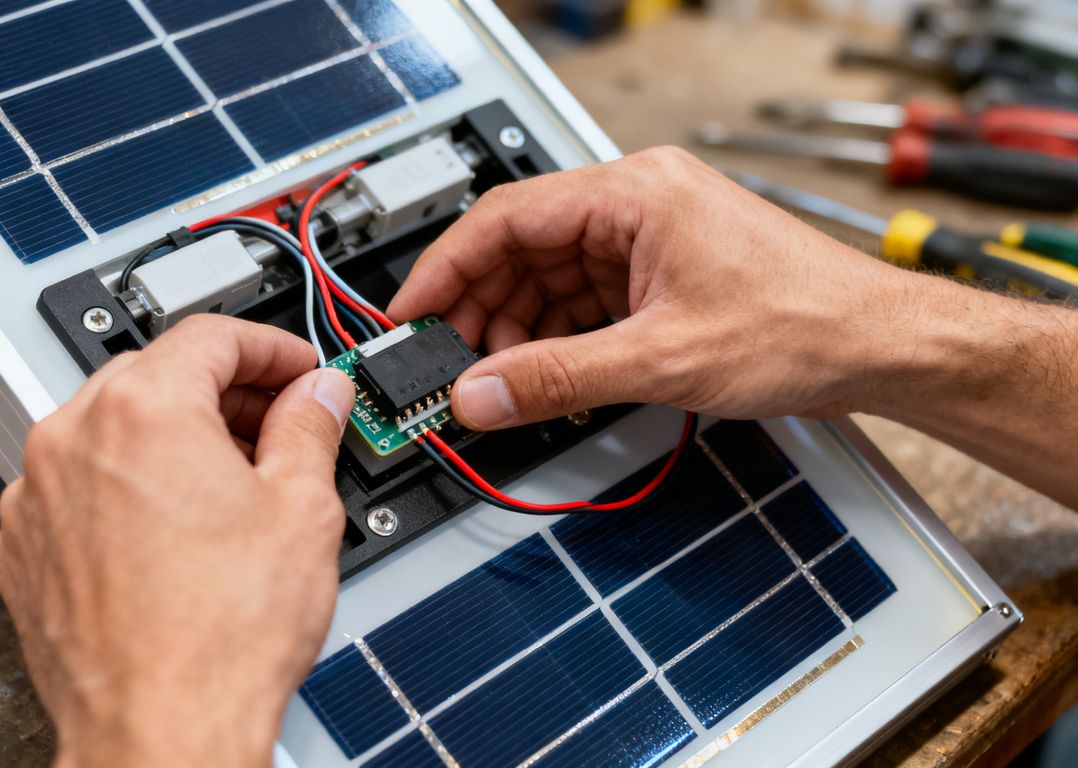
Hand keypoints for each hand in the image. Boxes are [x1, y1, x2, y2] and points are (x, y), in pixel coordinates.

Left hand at [0, 316, 354, 767]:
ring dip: (171, 441)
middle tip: (276, 426)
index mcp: (141, 409)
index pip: (210, 335)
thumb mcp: (302, 510)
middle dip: (223, 393)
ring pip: (110, 432)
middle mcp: (71, 439)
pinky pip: (76, 490)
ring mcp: (36, 497)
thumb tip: (317, 397)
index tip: (296, 370)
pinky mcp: (23, 551)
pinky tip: (175, 534)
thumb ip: (309, 428)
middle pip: (155, 376)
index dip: (270, 346)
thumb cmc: (220, 640)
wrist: (160, 733)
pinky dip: (124, 491)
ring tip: (230, 488)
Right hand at [387, 147, 923, 427]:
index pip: (506, 216)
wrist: (881, 348)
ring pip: (550, 277)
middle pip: (522, 247)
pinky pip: (584, 300)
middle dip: (481, 309)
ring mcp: (650, 238)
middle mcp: (637, 203)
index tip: (408, 315)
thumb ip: (555, 379)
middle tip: (448, 365)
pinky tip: (545, 377)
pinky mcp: (662, 274)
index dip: (445, 268)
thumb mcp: (661, 360)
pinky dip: (558, 338)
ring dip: (518, 330)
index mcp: (634, 192)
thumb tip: (478, 394)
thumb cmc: (805, 324)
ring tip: (498, 383)